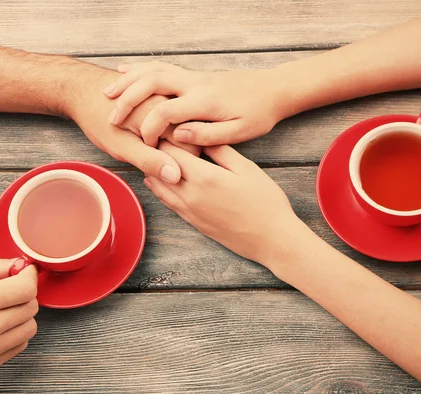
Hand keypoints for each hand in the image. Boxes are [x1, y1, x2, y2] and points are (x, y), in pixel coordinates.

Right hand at [0, 257, 37, 393]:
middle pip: (31, 307)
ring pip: (29, 328)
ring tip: (1, 309)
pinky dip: (14, 334)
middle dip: (24, 293)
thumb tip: (15, 265)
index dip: (28, 275)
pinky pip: (18, 347)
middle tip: (8, 289)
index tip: (23, 271)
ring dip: (21, 315)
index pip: (26, 287)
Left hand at [67, 65, 199, 183]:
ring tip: (144, 140)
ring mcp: (167, 93)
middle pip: (190, 133)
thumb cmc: (96, 118)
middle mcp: (170, 98)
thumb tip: (176, 176)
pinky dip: (165, 125)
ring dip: (169, 137)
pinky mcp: (161, 93)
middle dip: (174, 149)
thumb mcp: (122, 146)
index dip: (180, 161)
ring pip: (183, 123)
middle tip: (148, 151)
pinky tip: (146, 130)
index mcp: (165, 111)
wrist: (80, 88)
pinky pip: (173, 114)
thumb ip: (150, 161)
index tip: (160, 164)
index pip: (193, 145)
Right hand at [103, 61, 289, 146]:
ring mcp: (191, 77)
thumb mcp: (239, 131)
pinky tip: (124, 73)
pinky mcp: (191, 75)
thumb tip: (180, 136)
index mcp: (203, 102)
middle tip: (111, 117)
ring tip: (108, 93)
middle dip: (127, 99)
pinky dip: (139, 69)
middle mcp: (193, 85)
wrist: (273, 89)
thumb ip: (208, 134)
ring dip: (128, 81)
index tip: (144, 146)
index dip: (150, 130)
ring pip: (152, 70)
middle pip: (151, 82)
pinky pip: (159, 66)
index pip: (165, 112)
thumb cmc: (258, 113)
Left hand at [143, 141, 299, 268]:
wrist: (270, 239)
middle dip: (156, 152)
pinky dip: (159, 189)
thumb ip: (221, 151)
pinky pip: (168, 202)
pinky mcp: (192, 222)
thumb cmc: (265, 202)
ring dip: (154, 170)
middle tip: (152, 138)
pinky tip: (156, 181)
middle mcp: (190, 195)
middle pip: (162, 168)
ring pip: (160, 187)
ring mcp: (189, 211)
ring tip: (150, 156)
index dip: (165, 137)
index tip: (162, 126)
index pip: (173, 152)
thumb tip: (201, 136)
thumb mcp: (247, 169)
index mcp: (204, 177)